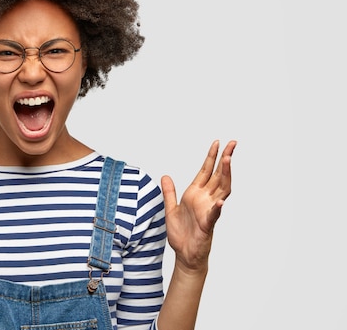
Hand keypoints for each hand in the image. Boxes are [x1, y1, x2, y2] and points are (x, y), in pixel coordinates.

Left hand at [161, 140, 236, 272]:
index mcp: (196, 194)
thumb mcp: (170, 209)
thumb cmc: (181, 234)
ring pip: (221, 190)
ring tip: (228, 161)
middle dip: (225, 160)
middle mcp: (205, 200)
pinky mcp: (208, 225)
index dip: (211, 157)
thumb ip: (169, 192)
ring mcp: (208, 211)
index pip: (206, 171)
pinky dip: (217, 208)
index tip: (217, 143)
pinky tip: (220, 202)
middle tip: (232, 144)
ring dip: (225, 176)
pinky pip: (214, 215)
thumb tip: (165, 176)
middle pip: (218, 176)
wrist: (184, 254)